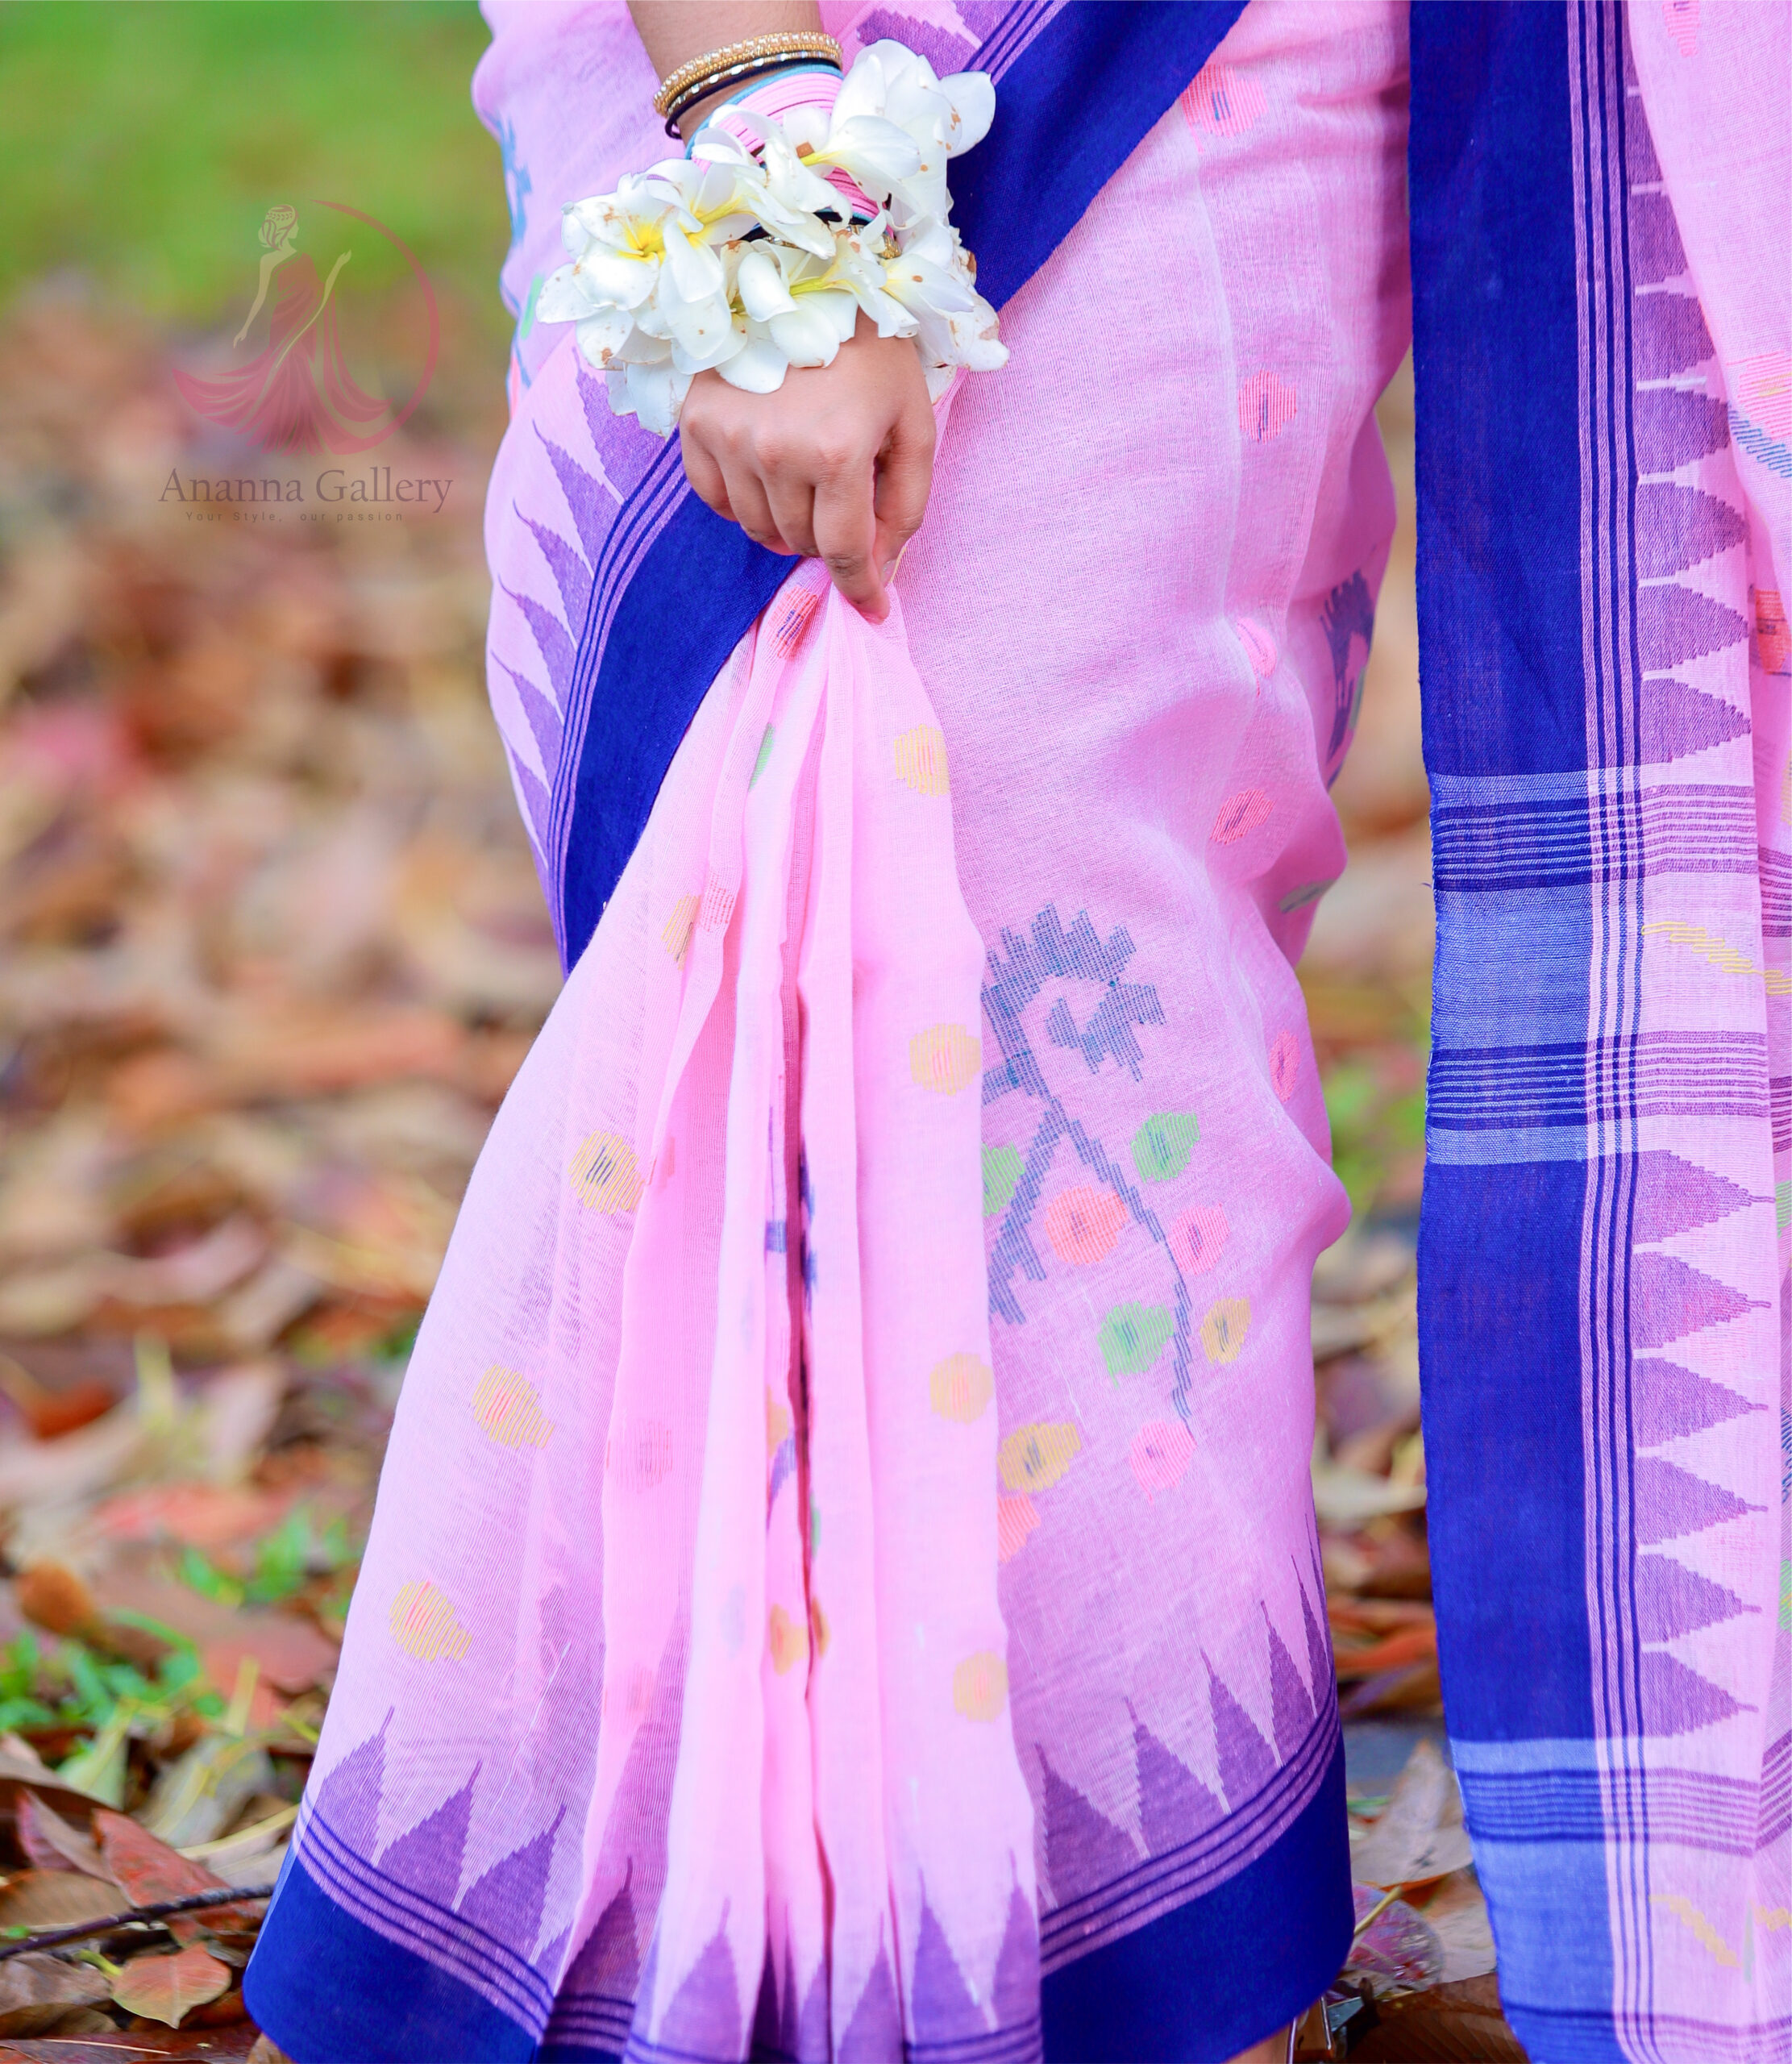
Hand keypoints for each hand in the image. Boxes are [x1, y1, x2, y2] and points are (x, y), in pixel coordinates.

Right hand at [678, 315, 934, 622]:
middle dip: (827, 537)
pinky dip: (744, 502)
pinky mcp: (695, 423)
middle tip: (842, 499)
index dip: (861, 588)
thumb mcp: (913, 422)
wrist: (804, 275)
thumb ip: (905, 504)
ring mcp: (729, 438)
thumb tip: (882, 571)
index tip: (870, 608)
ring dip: (787, 522)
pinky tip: (766, 472)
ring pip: (758, 528)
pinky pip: (716, 500)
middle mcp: (777, 451)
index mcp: (838, 452)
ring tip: (807, 480)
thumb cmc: (871, 351)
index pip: (845, 551)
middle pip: (800, 543)